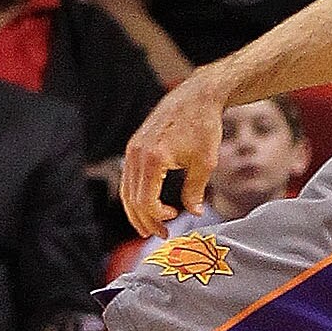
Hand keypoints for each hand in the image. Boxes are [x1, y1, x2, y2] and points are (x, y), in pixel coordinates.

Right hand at [120, 67, 228, 236]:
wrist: (197, 96)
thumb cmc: (204, 126)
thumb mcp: (205, 162)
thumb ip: (195, 191)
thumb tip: (196, 213)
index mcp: (154, 159)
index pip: (146, 201)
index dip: (156, 218)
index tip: (172, 223)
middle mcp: (137, 154)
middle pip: (132, 199)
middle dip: (144, 220)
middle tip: (160, 234)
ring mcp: (133, 148)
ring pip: (127, 189)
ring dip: (137, 210)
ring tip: (150, 225)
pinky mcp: (135, 145)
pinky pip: (129, 177)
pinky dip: (136, 194)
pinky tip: (150, 203)